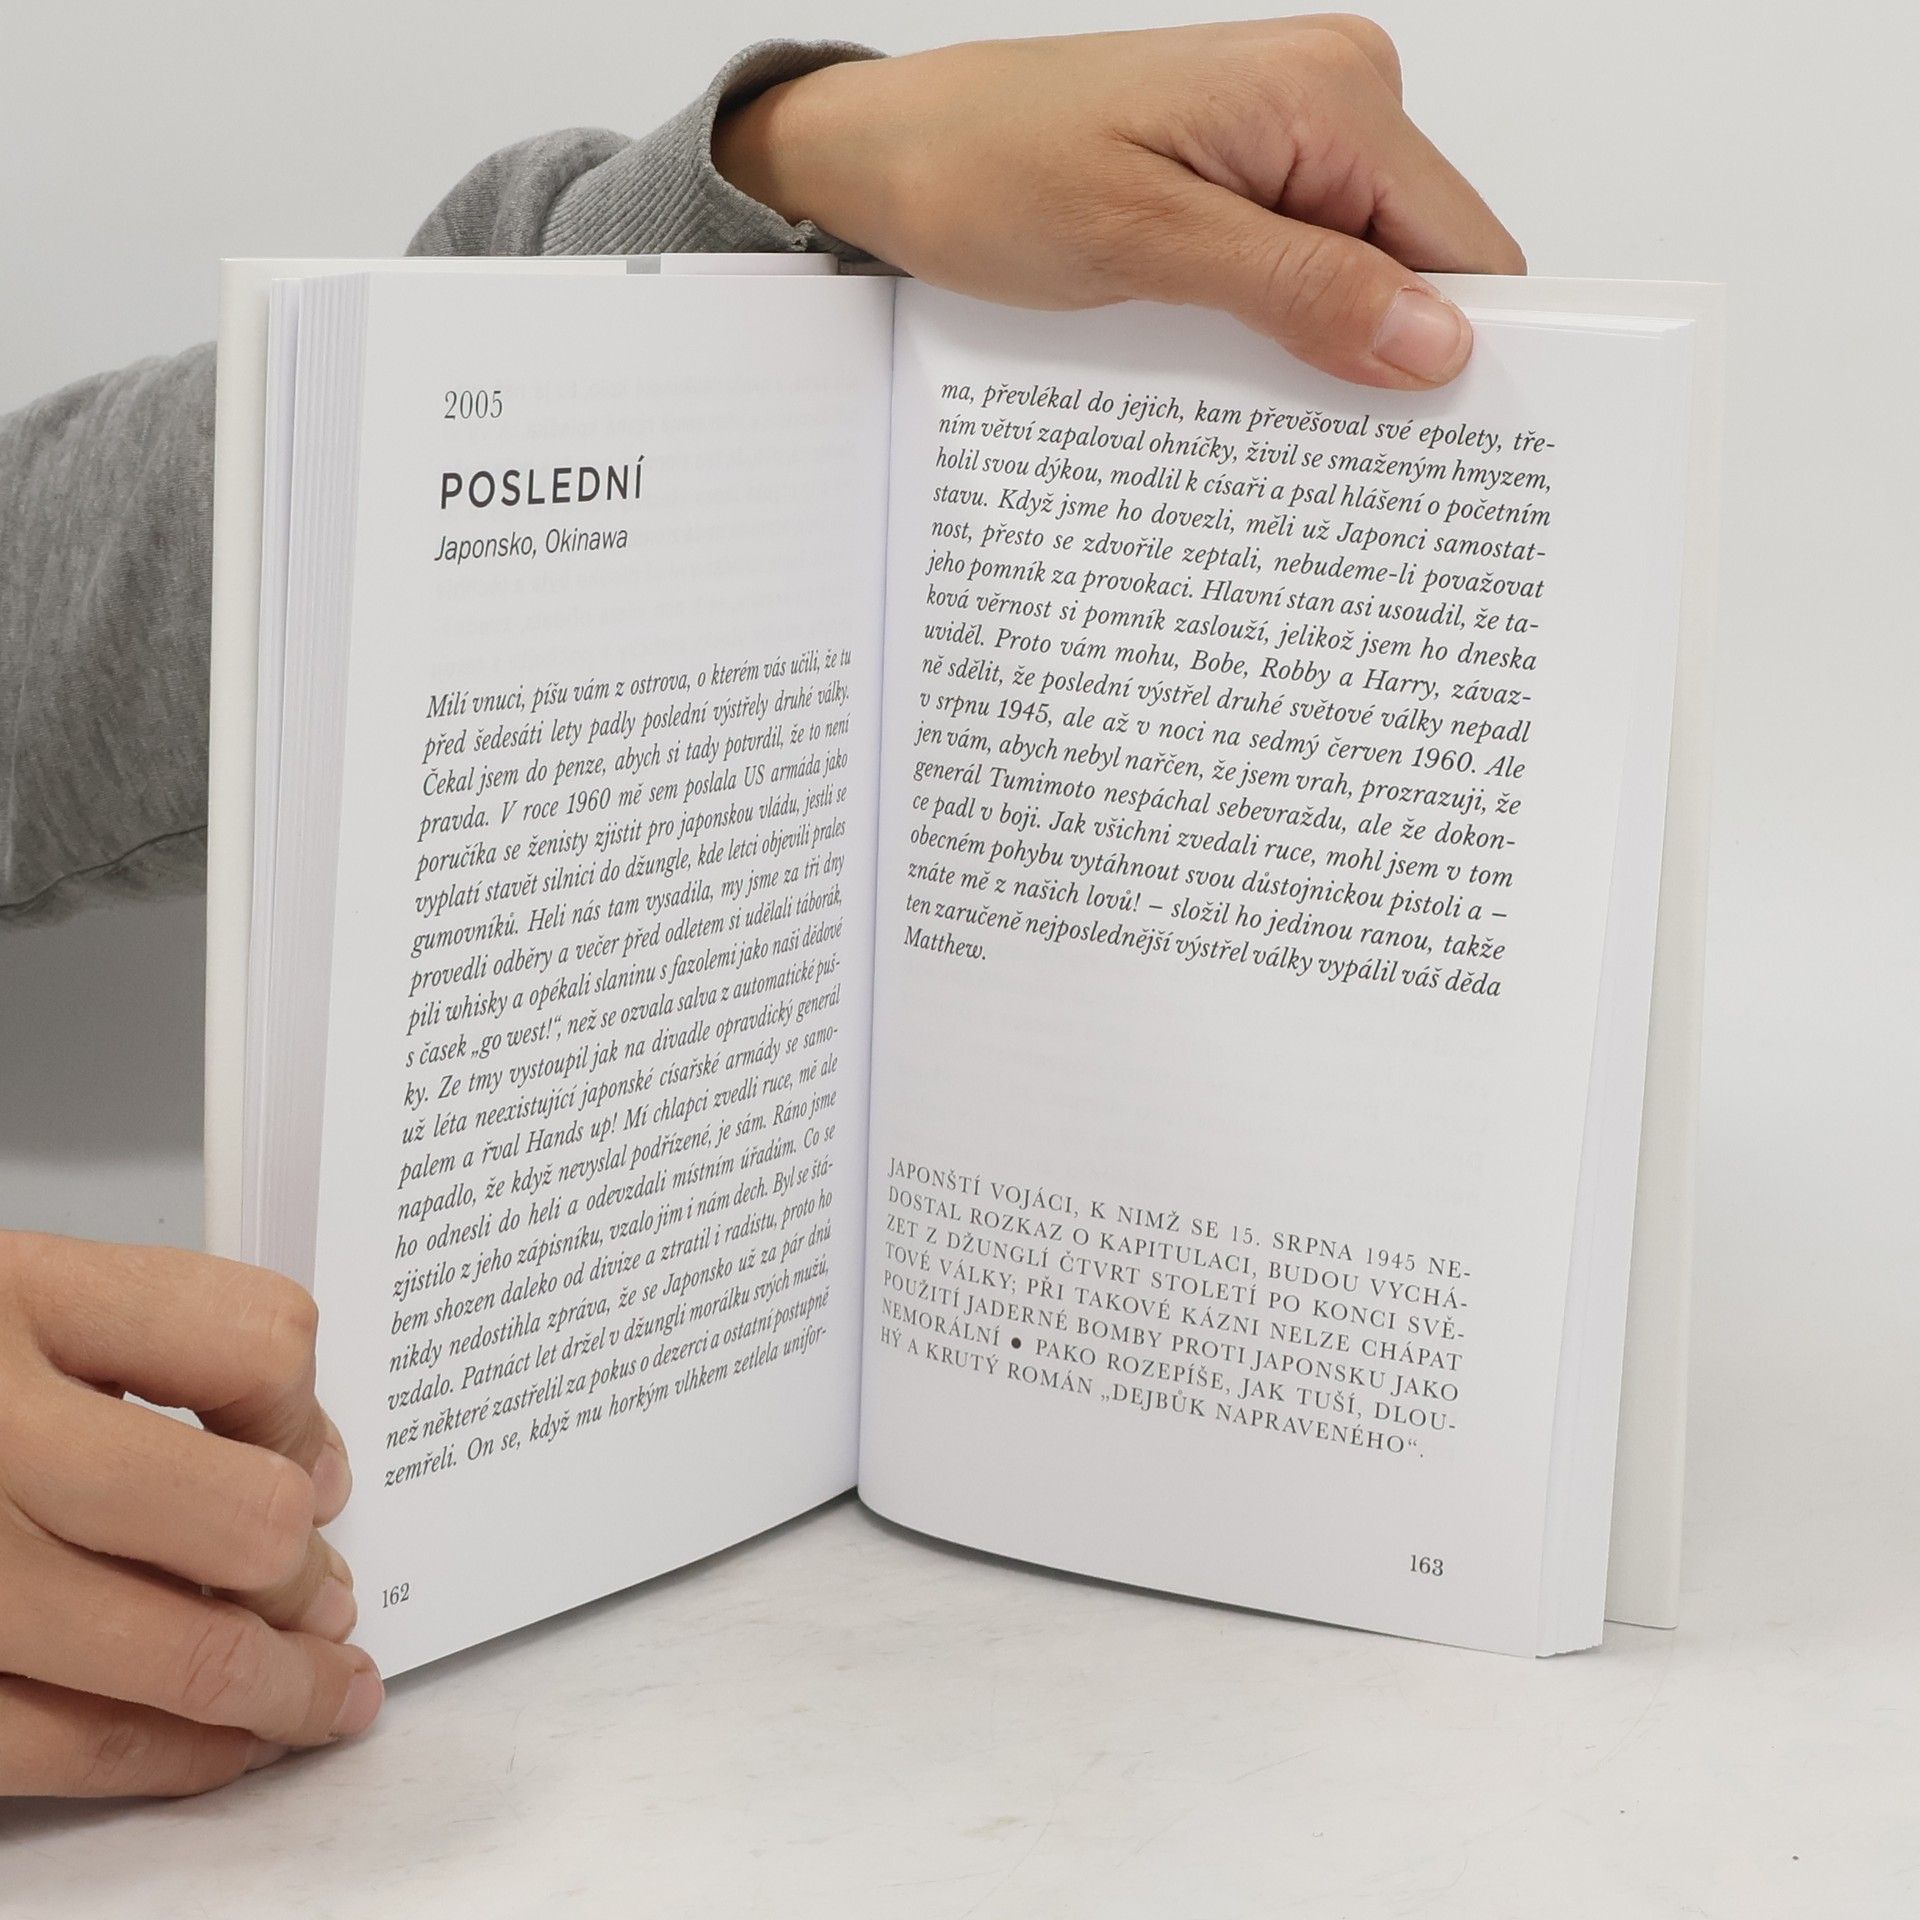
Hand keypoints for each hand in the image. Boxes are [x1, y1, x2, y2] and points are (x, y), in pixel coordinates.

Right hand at [0, 1232, 381, 1796]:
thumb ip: (137, 1339)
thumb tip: (300, 1457)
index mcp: (9, 1297)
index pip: (255, 1344)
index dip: (308, 1414)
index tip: (317, 1458)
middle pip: (243, 1517)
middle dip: (307, 1572)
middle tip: (328, 1593)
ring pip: (179, 1655)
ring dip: (279, 1688)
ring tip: (320, 1692)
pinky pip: (68, 1750)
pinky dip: (171, 1759)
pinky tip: (217, 1749)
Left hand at [715, 17, 1523, 387]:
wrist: (895, 154)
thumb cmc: (988, 169)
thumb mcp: (1144, 241)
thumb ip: (1298, 289)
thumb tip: (1435, 345)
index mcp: (1333, 94)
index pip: (1466, 248)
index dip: (1467, 357)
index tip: (1449, 464)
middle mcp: (1334, 101)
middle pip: (1424, 269)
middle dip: (1394, 369)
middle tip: (1354, 483)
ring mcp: (1293, 141)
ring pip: (1365, 281)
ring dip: (1333, 363)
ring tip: (1284, 441)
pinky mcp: (1250, 181)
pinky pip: (1308, 271)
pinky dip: (1289, 338)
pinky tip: (1250, 392)